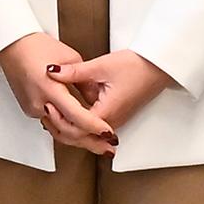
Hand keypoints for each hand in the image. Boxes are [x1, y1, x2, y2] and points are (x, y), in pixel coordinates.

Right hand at [0, 30, 115, 153]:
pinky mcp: (30, 110)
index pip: (76, 116)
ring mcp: (33, 108)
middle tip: (107, 148)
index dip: (94, 126)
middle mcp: (39, 102)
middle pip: (67, 131)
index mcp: (49, 87)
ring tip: (97, 143)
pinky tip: (79, 131)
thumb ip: (85, 83)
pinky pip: (51, 124)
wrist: (13, 45)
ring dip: (78, 138)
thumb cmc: (37, 46)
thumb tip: (96, 100)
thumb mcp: (71, 58)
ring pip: (59, 131)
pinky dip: (66, 128)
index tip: (108, 132)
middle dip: (90, 142)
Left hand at [53, 49, 172, 135]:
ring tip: (52, 114)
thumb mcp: (101, 66)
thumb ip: (73, 72)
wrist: (158, 66)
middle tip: (45, 113)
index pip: (76, 128)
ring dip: (69, 128)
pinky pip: (93, 129)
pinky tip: (67, 113)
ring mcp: (115, 121)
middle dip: (60, 128)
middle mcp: (111, 123)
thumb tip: (51, 72)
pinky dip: (78, 125)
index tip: (47, 105)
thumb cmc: (137, 66)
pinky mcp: (116, 116)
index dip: (58, 119)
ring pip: (86, 136)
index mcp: (106, 113)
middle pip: (80, 138)